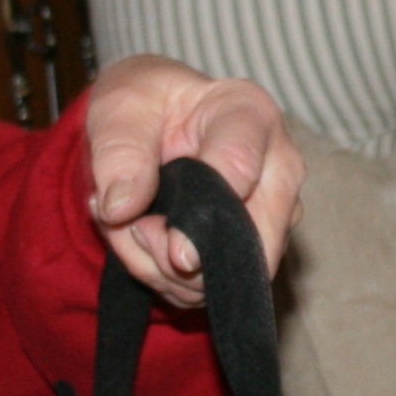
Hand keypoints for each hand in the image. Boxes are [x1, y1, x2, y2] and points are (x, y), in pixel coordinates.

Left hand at [82, 56, 302, 307]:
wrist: (152, 126)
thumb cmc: (143, 106)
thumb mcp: (117, 107)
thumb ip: (118, 151)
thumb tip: (122, 207)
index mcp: (249, 114)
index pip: (240, 168)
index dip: (204, 216)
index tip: (173, 250)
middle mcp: (277, 168)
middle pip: (250, 240)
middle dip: (180, 256)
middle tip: (133, 227)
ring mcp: (274, 215)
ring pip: (225, 274)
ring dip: (161, 269)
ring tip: (131, 226)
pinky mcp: (254, 251)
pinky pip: (209, 290)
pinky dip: (165, 279)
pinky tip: (148, 241)